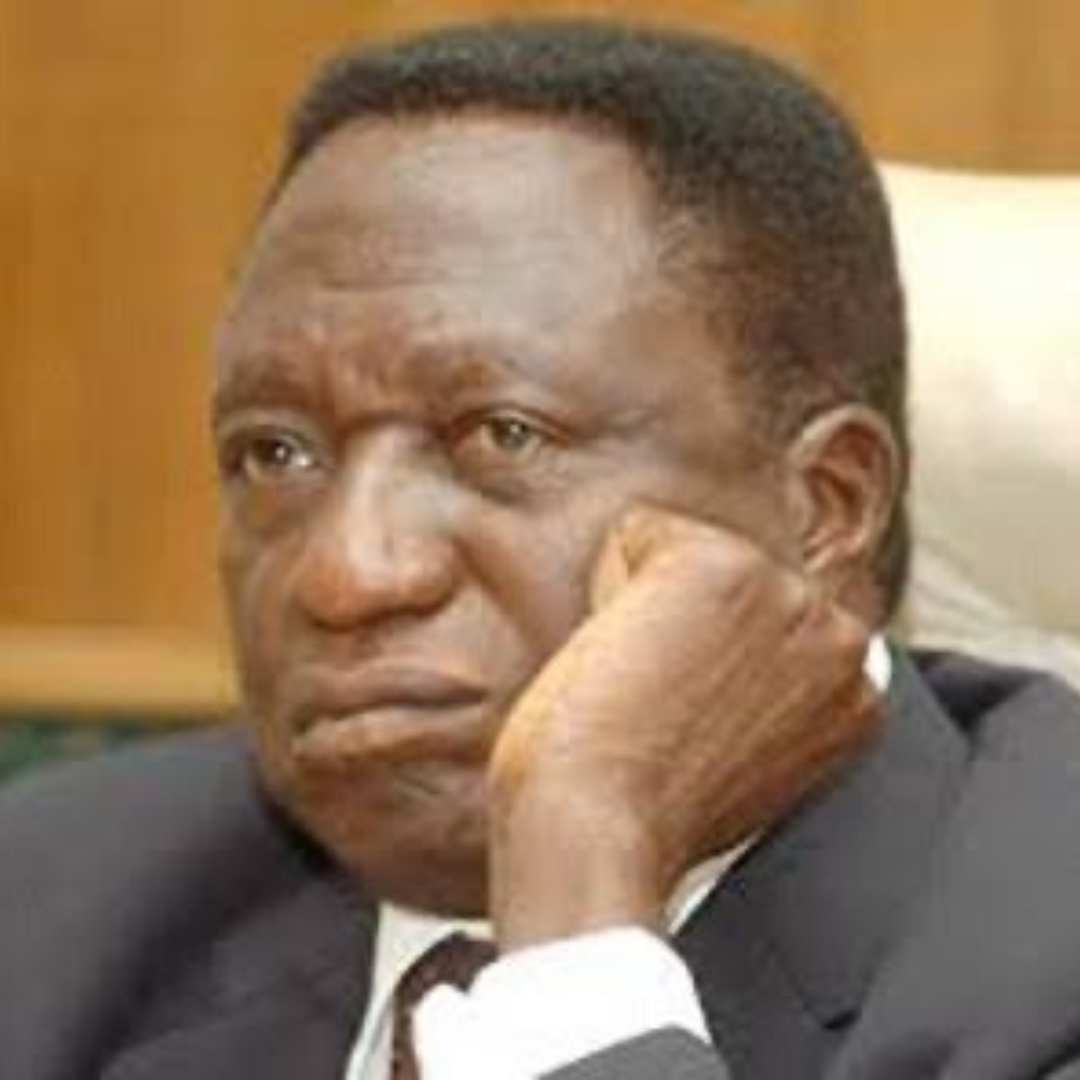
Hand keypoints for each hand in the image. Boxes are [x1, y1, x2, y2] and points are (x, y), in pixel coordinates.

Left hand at [487, 506, 882, 949]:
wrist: (602, 829)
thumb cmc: (645, 813)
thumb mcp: (742, 760)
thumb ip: (761, 695)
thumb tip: (723, 648)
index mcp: (854, 693)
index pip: (764, 622)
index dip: (705, 665)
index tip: (693, 724)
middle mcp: (838, 635)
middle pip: (725, 580)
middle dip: (682, 627)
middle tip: (663, 708)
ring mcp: (786, 594)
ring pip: (679, 550)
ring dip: (644, 606)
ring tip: (644, 686)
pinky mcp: (724, 563)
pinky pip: (637, 532)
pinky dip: (607, 583)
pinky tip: (622, 655)